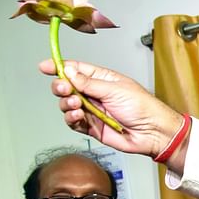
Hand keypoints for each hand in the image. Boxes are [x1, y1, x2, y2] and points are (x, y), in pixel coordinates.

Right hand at [40, 59, 186, 162]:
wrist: (153, 132)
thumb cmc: (142, 107)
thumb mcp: (115, 89)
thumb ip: (89, 83)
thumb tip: (68, 71)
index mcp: (103, 79)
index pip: (76, 70)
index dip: (60, 67)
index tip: (45, 66)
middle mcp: (95, 94)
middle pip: (67, 88)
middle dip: (61, 87)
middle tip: (65, 89)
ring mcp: (93, 111)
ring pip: (68, 105)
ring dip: (67, 104)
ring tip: (77, 105)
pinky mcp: (92, 127)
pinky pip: (74, 122)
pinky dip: (71, 118)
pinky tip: (78, 116)